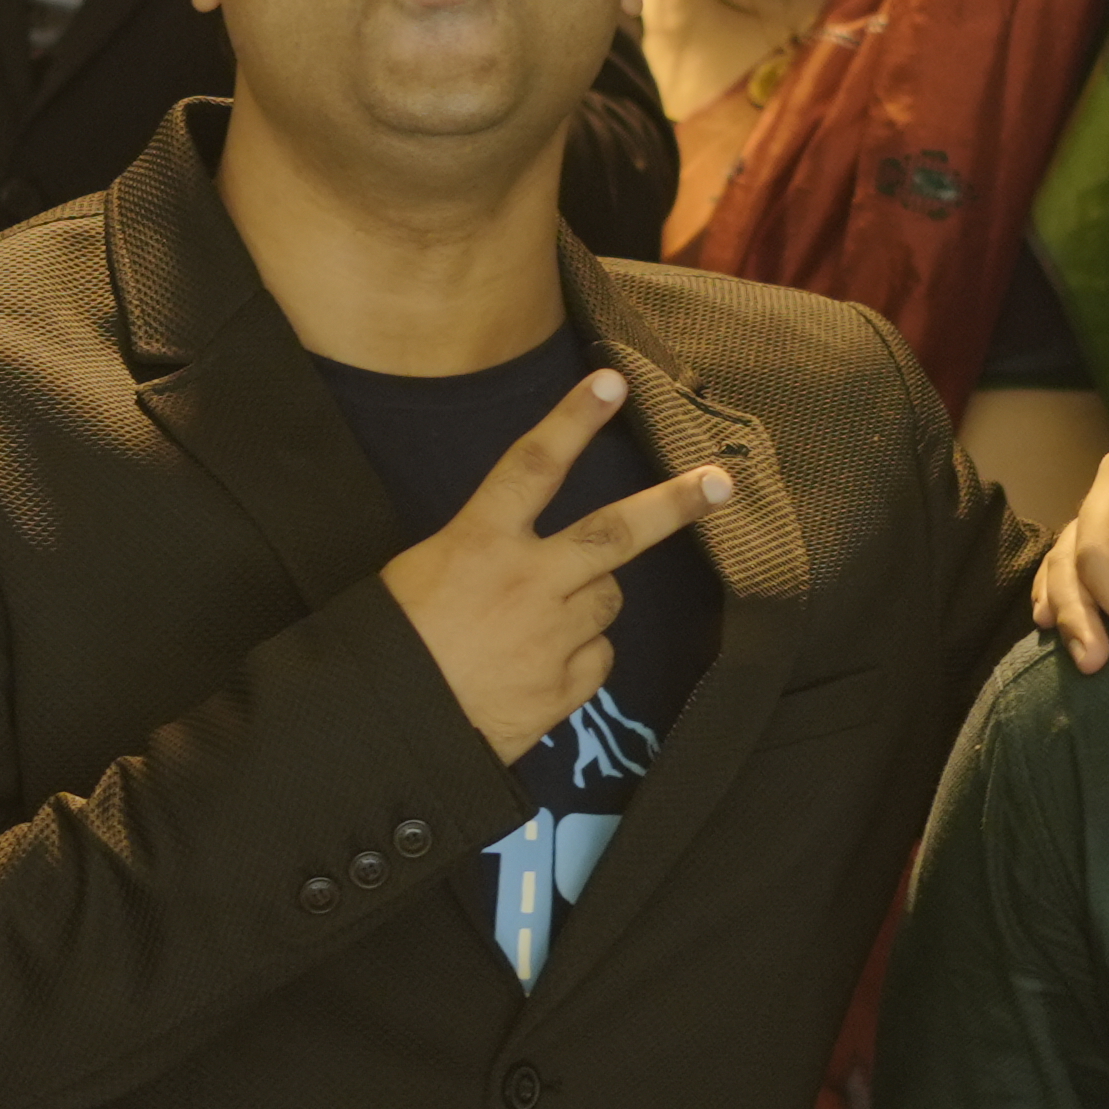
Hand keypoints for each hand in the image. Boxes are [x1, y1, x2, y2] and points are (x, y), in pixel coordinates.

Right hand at [383, 369, 742, 759]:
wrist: (388, 726)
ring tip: (543, 620)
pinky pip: (599, 656)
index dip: (574, 419)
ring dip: (592, 598)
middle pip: (614, 533)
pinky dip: (581, 655)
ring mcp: (552, 635)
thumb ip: (486, 550)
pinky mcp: (566, 685)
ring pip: (609, 598)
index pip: (533, 465)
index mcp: (479, 542)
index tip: (612, 382)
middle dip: (673, 505)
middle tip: (720, 482)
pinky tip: (540, 667)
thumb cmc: (395, 641)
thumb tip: (527, 551)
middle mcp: (526, 581)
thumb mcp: (424, 570)